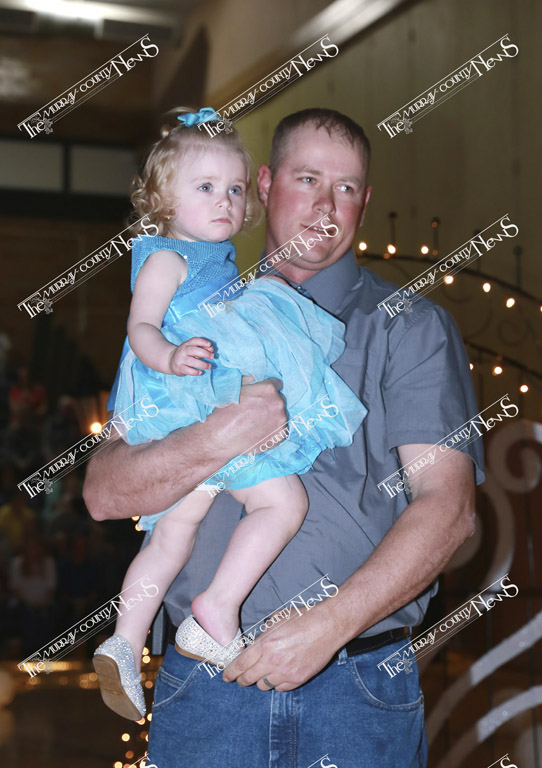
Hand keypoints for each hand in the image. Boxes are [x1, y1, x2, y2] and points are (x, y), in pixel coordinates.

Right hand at [168, 337, 213, 375]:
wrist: (170, 361)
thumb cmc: (186, 354)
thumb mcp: (192, 349)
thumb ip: (202, 348)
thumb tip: (211, 349)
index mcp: (187, 344)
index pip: (194, 340)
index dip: (203, 342)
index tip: (210, 345)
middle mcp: (183, 351)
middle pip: (194, 350)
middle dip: (205, 353)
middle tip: (212, 356)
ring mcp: (180, 359)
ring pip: (192, 361)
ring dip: (203, 364)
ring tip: (209, 366)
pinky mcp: (179, 368)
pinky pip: (188, 370)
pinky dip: (195, 372)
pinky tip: (200, 372)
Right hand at [208, 378, 286, 458]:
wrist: (222, 437)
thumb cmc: (226, 412)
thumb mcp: (236, 389)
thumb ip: (250, 381)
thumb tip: (256, 378)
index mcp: (269, 389)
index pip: (277, 384)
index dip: (268, 390)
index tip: (262, 396)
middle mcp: (279, 403)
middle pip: (279, 399)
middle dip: (271, 403)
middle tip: (257, 411)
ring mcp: (282, 419)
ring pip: (280, 414)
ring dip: (273, 417)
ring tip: (258, 423)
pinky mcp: (281, 435)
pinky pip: (281, 429)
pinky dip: (273, 430)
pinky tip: (261, 432)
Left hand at [222, 603, 340, 691]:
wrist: (328, 626)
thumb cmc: (303, 618)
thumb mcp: (277, 619)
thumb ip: (263, 635)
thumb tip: (255, 644)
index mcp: (265, 644)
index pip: (240, 664)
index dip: (230, 672)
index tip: (226, 676)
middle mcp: (273, 661)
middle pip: (248, 679)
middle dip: (242, 680)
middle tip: (241, 678)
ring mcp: (286, 672)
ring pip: (263, 686)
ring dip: (260, 680)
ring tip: (264, 673)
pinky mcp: (298, 679)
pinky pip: (280, 688)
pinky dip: (277, 683)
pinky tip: (279, 674)